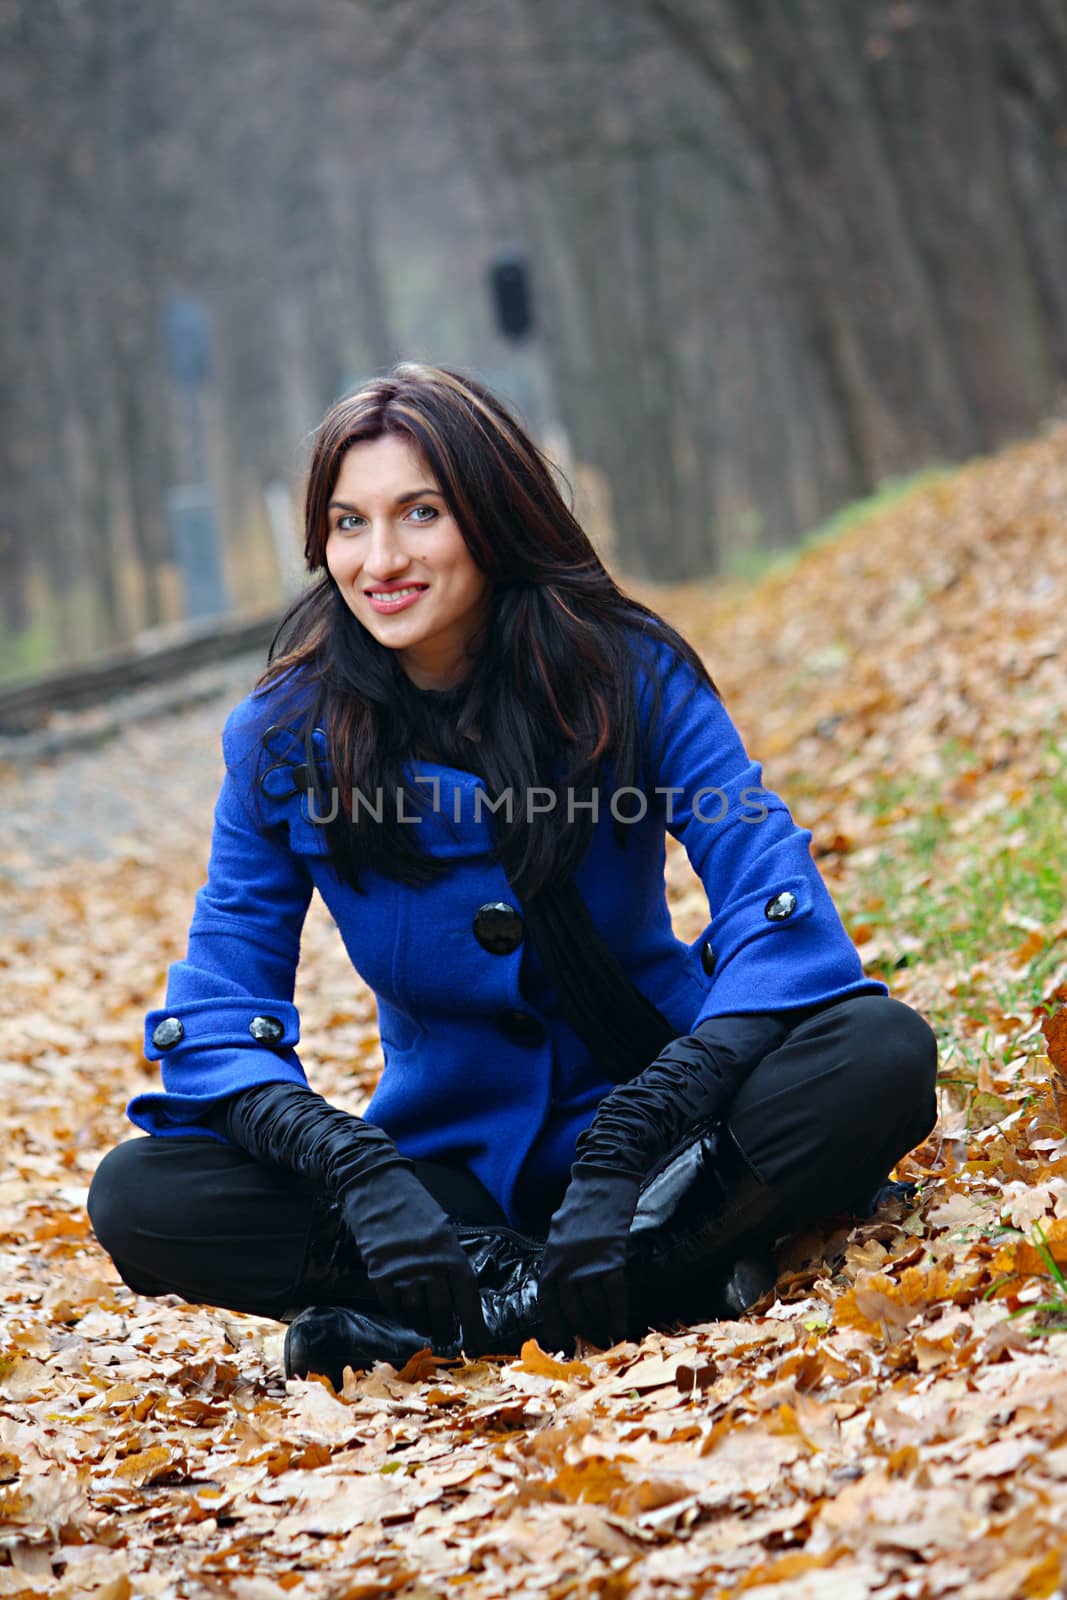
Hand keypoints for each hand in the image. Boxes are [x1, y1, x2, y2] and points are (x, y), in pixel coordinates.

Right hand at [341, 1166, 487, 1352]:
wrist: (377, 1187)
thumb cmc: (413, 1206)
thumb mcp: (441, 1229)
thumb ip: (448, 1259)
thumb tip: (454, 1291)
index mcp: (450, 1252)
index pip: (466, 1296)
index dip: (473, 1322)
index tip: (478, 1341)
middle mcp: (430, 1265)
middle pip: (442, 1308)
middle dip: (445, 1326)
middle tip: (447, 1336)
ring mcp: (403, 1272)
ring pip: (416, 1311)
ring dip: (422, 1324)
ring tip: (426, 1329)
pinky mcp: (379, 1274)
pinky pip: (392, 1304)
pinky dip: (400, 1314)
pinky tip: (404, 1315)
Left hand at [537, 1167, 641, 1353]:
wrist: (603, 1181)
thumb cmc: (582, 1205)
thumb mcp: (560, 1232)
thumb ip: (559, 1259)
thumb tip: (563, 1285)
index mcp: (551, 1259)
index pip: (547, 1302)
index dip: (554, 1325)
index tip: (562, 1342)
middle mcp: (565, 1265)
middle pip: (571, 1308)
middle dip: (582, 1329)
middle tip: (592, 1341)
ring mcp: (588, 1263)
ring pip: (593, 1305)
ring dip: (600, 1325)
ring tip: (607, 1337)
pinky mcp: (611, 1258)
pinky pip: (614, 1294)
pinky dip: (618, 1314)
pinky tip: (621, 1327)